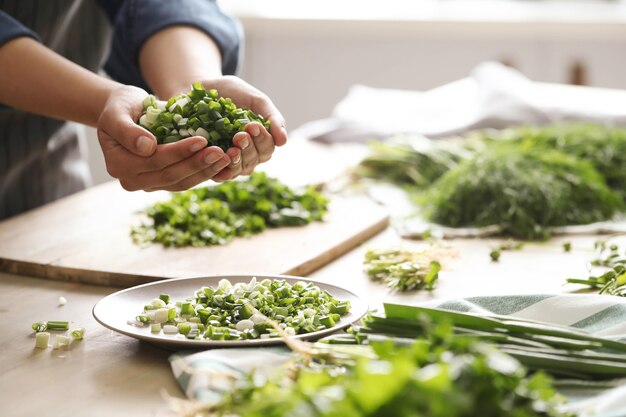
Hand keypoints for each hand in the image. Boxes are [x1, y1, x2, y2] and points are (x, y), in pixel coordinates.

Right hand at [97, 85, 231, 191]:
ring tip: (226, 158)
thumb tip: (147, 147)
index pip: (154, 160)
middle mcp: (132, 180)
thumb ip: (127, 130)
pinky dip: (204, 173)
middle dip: (197, 164)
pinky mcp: (163, 182)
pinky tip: (222, 164)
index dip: (179, 152)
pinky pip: (186, 181)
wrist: (127, 111)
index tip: (202, 140)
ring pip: (181, 182)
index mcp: (118, 164)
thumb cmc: (121, 107)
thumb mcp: (117, 111)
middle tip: (221, 152)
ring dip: (205, 172)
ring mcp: (148, 184)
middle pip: (170, 175)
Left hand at [198, 76, 287, 181]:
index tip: (252, 125)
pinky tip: (219, 162)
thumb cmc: (232, 92)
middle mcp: (246, 153)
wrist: (201, 88)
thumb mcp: (255, 100)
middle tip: (239, 135)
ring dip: (237, 161)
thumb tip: (283, 142)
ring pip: (239, 169)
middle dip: (249, 148)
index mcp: (260, 140)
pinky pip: (218, 173)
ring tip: (231, 149)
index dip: (262, 139)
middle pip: (254, 160)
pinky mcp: (210, 162)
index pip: (267, 148)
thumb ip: (272, 118)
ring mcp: (229, 159)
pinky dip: (220, 170)